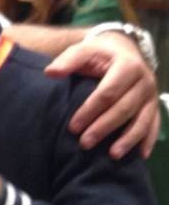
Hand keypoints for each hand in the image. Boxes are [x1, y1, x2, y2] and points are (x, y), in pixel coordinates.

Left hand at [46, 34, 158, 158]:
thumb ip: (68, 61)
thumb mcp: (84, 50)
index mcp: (127, 66)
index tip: (72, 127)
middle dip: (104, 128)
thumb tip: (50, 73)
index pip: (108, 93)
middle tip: (84, 144)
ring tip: (112, 155)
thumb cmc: (99, 53)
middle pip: (124, 109)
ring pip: (143, 120)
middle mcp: (144, 81)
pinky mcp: (154, 106)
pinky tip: (141, 156)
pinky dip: (148, 140)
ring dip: (128, 139)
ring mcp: (151, 96)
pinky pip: (154, 124)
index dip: (90, 110)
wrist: (124, 49)